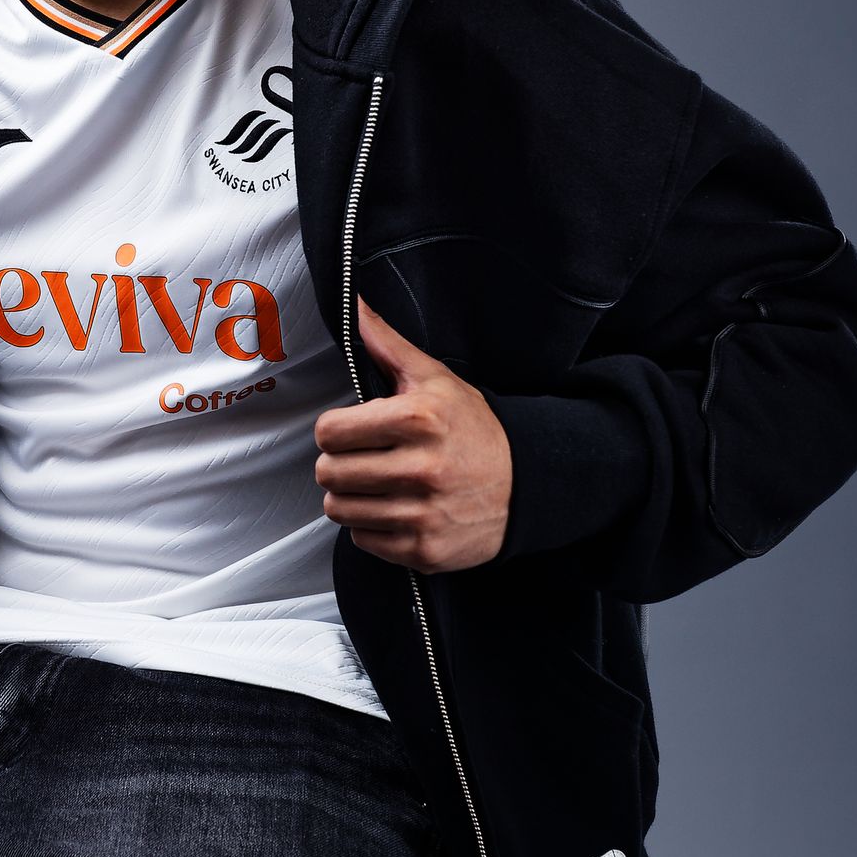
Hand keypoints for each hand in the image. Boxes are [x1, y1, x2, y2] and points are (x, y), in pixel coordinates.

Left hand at [314, 295, 512, 572]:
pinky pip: (363, 540)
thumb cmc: (473, 426)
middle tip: (358, 457)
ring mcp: (424, 514)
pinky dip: (369, 527)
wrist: (528, 484)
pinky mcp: (425, 550)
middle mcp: (421, 469)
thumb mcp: (434, 377)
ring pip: (340, 510)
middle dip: (336, 463)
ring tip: (372, 483)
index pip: (330, 432)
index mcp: (417, 420)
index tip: (349, 430)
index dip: (333, 430)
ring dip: (349, 497)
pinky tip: (391, 508)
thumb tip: (354, 305)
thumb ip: (387, 343)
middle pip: (329, 474)